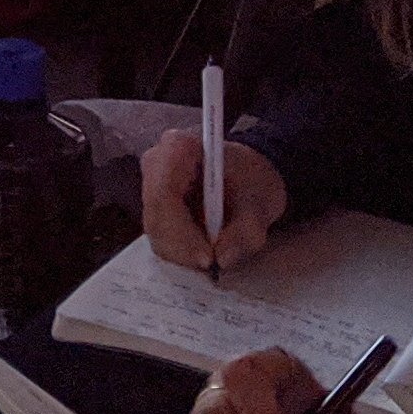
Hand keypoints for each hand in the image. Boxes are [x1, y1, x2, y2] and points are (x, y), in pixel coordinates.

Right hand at [143, 129, 288, 270]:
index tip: (208, 256)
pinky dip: (181, 253)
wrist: (248, 176)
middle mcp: (155, 164)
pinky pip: (159, 237)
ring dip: (182, 254)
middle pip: (156, 216)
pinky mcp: (154, 208)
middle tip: (213, 266)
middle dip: (182, 248)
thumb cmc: (252, 179)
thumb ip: (246, 229)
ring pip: (155, 231)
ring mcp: (151, 186)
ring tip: (214, 259)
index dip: (180, 229)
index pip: (163, 193)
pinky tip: (204, 253)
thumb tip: (223, 258)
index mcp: (178, 147)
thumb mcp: (262, 202)